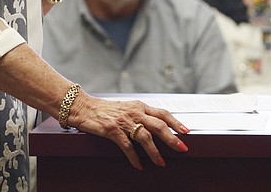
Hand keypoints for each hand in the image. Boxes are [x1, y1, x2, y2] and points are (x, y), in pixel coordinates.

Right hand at [68, 93, 189, 169]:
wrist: (84, 108)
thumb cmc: (106, 110)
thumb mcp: (127, 108)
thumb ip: (141, 115)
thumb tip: (157, 126)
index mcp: (139, 106)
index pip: (163, 113)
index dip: (176, 122)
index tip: (186, 131)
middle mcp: (134, 112)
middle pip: (158, 125)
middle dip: (172, 138)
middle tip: (182, 148)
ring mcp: (124, 121)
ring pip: (145, 137)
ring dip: (155, 152)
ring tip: (161, 163)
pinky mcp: (112, 130)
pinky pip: (127, 146)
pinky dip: (135, 158)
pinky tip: (139, 165)